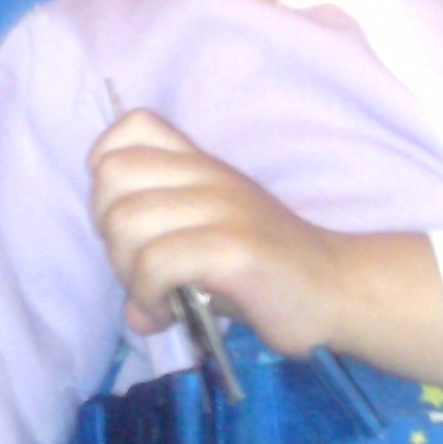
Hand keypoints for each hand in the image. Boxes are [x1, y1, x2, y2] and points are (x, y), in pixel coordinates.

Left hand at [88, 110, 344, 356]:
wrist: (335, 288)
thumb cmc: (267, 272)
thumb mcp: (210, 250)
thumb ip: (160, 267)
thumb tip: (133, 314)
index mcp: (199, 166)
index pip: (131, 128)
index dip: (107, 169)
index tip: (125, 218)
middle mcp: (208, 176)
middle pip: (111, 177)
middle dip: (108, 231)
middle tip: (140, 268)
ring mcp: (222, 208)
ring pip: (125, 221)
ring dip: (127, 271)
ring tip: (157, 295)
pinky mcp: (234, 248)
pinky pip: (156, 261)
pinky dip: (148, 295)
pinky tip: (171, 311)